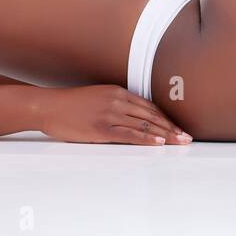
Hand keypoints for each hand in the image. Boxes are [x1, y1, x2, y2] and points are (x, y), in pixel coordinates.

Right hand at [39, 85, 192, 144]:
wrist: (49, 106)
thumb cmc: (71, 105)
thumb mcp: (98, 98)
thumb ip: (117, 105)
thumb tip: (134, 118)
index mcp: (118, 92)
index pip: (149, 106)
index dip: (167, 118)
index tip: (179, 127)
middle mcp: (117, 101)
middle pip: (152, 115)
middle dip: (172, 127)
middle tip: (187, 137)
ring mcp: (110, 114)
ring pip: (145, 125)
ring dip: (165, 134)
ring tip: (179, 142)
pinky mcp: (101, 128)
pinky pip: (129, 134)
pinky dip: (147, 139)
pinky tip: (158, 143)